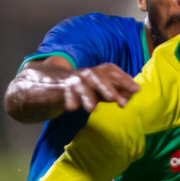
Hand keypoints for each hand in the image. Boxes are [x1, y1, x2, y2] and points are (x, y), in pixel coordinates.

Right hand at [20, 63, 140, 113]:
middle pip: (99, 75)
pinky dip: (69, 99)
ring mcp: (71, 80)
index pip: (111, 71)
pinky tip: (73, 109)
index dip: (124, 79)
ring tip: (93, 107)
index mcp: (95, 73)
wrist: (43, 88)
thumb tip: (130, 97)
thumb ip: (110, 93)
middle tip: (119, 101)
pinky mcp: (58, 88)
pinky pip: (65, 92)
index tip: (136, 90)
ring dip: (89, 94)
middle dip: (110, 87)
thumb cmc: (75, 92)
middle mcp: (85, 74)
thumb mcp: (94, 92)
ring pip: (82, 83)